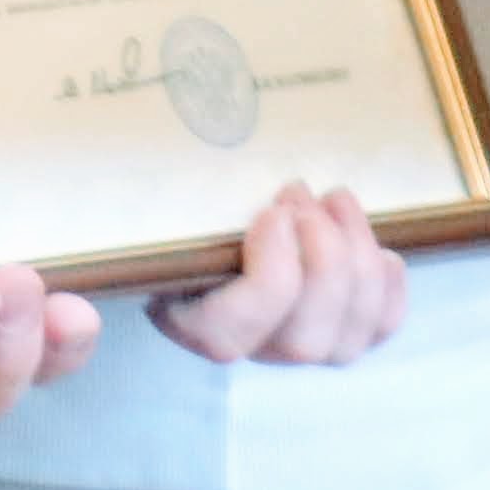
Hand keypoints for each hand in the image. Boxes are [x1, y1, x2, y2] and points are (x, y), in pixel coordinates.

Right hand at [152, 184, 405, 366]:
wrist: (209, 212)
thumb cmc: (178, 200)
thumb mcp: (153, 200)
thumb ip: (139, 195)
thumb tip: (100, 142)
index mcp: (192, 321)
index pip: (233, 334)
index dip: (270, 278)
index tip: (269, 211)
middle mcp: (248, 346)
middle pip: (303, 341)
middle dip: (321, 261)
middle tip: (302, 195)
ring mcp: (298, 343)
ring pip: (347, 339)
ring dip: (356, 262)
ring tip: (336, 201)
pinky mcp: (343, 329)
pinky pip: (380, 330)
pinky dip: (390, 290)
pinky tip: (381, 247)